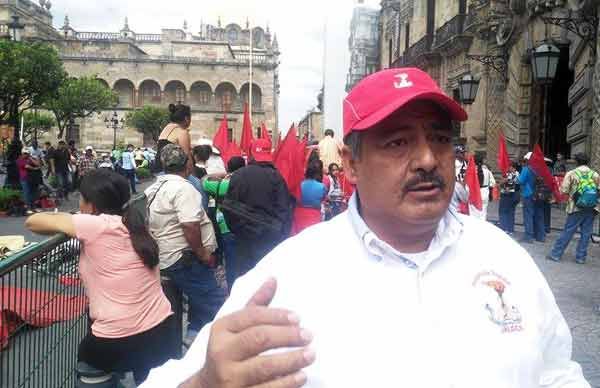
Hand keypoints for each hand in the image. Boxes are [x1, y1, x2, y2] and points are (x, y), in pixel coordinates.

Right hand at [181, 278, 314, 387]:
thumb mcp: (235, 327)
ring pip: (264, 367)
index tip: (297, 317)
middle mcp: (222, 352)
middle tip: (308, 335)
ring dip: (291, 360)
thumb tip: (273, 279)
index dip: (276, 315)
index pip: (250, 317)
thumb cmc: (229, 350)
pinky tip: (301, 376)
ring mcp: (230, 377)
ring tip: (310, 354)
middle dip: (286, 336)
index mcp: (221, 329)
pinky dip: (286, 382)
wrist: (208, 387)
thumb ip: (255, 306)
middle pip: (258, 339)